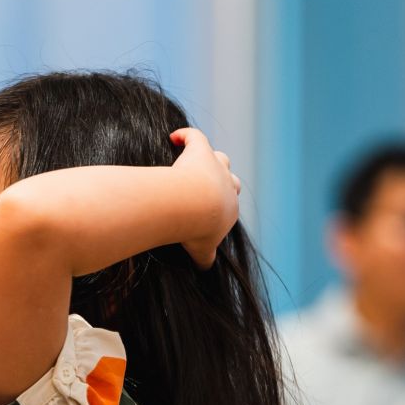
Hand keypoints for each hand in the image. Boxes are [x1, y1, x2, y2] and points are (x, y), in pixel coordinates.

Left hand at [169, 128, 240, 267]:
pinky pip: (195, 138)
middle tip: (208, 187)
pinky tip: (173, 137)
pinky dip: (186, 136)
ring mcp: (214, 168)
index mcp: (228, 209)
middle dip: (223, 183)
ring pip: (221, 159)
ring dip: (211, 160)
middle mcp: (226, 186)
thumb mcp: (202, 251)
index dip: (218, 208)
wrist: (195, 208)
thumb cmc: (196, 230)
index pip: (227, 206)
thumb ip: (204, 259)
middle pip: (230, 180)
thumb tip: (204, 269)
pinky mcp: (200, 152)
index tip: (206, 214)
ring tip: (194, 161)